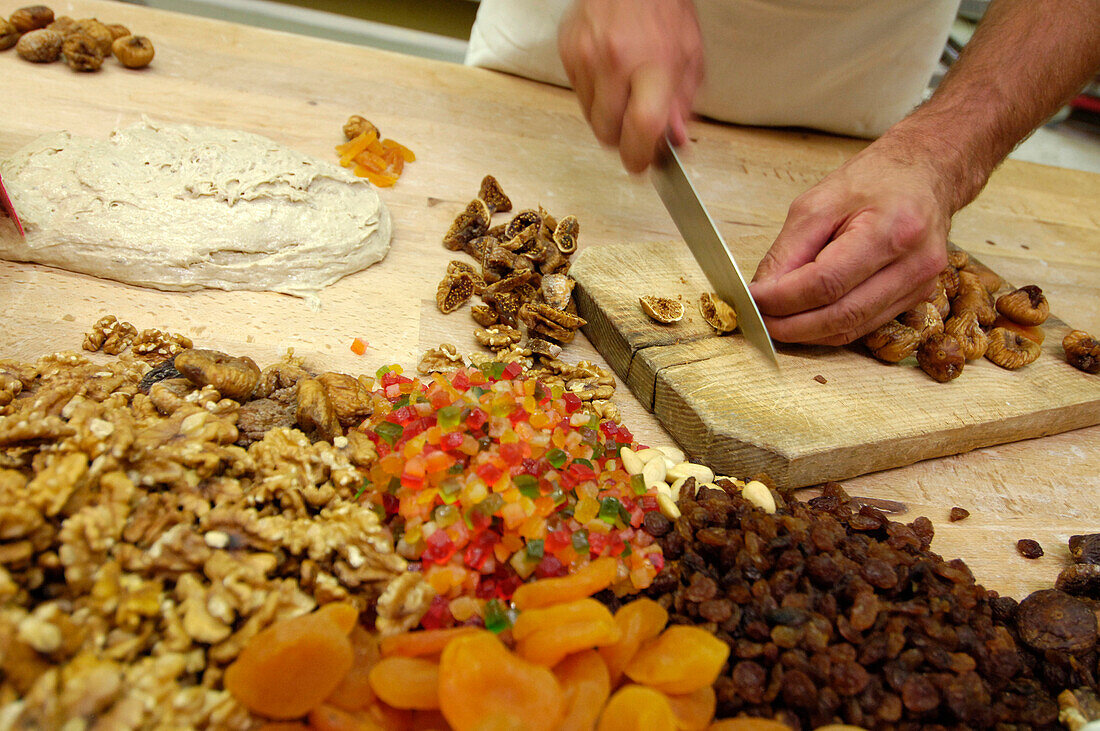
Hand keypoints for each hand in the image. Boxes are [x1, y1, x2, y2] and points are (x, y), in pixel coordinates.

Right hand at [558, 0, 703, 173]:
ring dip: (608, 117)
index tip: (642, 165)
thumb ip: (683, 104)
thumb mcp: (691, 56)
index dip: (640, 156)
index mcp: (653, 63)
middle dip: (622, 140)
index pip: (641, 128)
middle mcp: (615, 62)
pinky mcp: (567, 52)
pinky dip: (595, 95)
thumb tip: (674, 142)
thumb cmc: (664, 8)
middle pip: (608, 133)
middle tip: (636, 131)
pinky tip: (610, 74)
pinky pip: (578, 94)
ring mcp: (585, 57)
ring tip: (625, 92)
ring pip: (590, 118)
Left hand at [749, 135, 952, 344]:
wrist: (925, 174)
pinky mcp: (918, 298)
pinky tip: (806, 319)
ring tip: (776, 321)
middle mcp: (914, 263)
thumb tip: (763, 291)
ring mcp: (920, 285)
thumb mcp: (817, 203)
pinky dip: (829, 328)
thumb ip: (787, 251)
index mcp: (891, 230)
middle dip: (791, 324)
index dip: (783, 298)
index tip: (753, 299)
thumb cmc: (873, 181)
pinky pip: (864, 326)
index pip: (826, 282)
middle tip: (760, 319)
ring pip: (852, 328)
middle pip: (841, 314)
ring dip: (807, 332)